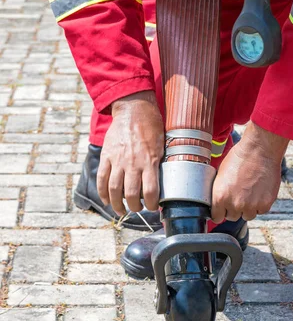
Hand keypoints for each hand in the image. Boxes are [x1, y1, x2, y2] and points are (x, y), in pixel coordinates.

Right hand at [97, 91, 163, 215]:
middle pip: (131, 194)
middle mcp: (133, 163)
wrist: (134, 109)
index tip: (152, 207)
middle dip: (134, 207)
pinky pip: (101, 178)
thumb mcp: (162, 145)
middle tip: (137, 209)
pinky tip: (106, 199)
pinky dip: (102, 192)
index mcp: (149, 161)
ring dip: (117, 204)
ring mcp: (117, 160)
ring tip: (121, 210)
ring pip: (114, 189)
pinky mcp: (106, 156)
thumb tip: (162, 182)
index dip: (151, 204)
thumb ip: (158, 164)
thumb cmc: (151, 126)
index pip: (150, 191)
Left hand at [211, 122, 288, 222]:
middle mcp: (235, 204)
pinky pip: (260, 210)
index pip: (216, 217)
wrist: (259, 150)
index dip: (220, 212)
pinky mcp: (265, 204)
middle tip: (239, 195)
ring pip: (247, 215)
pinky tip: (259, 191)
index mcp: (220, 197)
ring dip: (248, 208)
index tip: (223, 209)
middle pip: (232, 217)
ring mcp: (251, 206)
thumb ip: (219, 191)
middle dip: (234, 208)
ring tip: (250, 192)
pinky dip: (260, 204)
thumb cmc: (239, 157)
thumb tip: (217, 201)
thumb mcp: (220, 173)